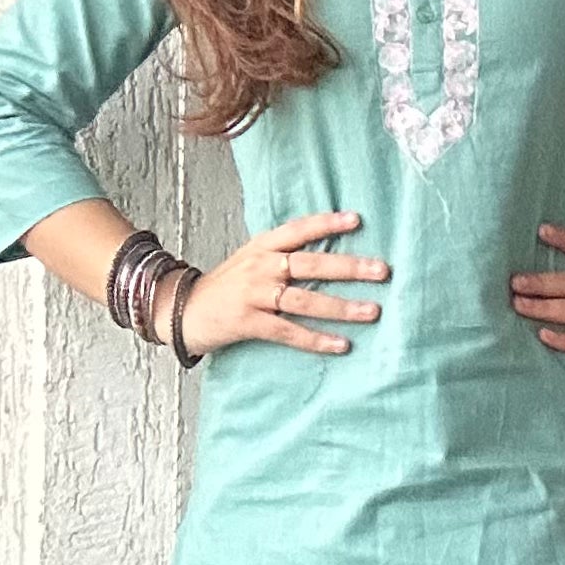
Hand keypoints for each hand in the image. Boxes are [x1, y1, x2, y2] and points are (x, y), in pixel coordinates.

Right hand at [157, 209, 389, 357]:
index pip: (298, 230)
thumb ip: (282, 254)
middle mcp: (259, 267)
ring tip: (373, 311)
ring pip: (304, 300)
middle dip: (349, 267)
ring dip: (342, 307)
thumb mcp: (250, 260)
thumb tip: (327, 254)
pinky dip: (316, 339)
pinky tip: (342, 344)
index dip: (327, 223)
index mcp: (261, 247)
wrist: (181, 310)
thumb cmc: (225, 287)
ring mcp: (253, 296)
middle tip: (383, 270)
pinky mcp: (248, 323)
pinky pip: (289, 332)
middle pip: (310, 264)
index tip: (357, 220)